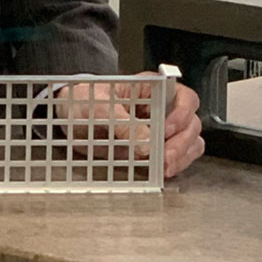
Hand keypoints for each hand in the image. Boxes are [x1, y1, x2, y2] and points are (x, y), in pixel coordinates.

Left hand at [53, 78, 204, 179]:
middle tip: (164, 158)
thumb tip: (146, 144)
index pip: (183, 97)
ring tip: (165, 168)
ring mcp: (162, 129)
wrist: (70, 114)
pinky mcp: (156, 148)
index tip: (165, 130)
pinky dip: (177, 165)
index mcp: (153, 89)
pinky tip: (164, 172)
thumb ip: (122, 124)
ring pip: (190, 141)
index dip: (181, 113)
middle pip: (191, 123)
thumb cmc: (86, 100)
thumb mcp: (99, 107)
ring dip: (182, 156)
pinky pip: (179, 157)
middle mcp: (163, 107)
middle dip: (181, 142)